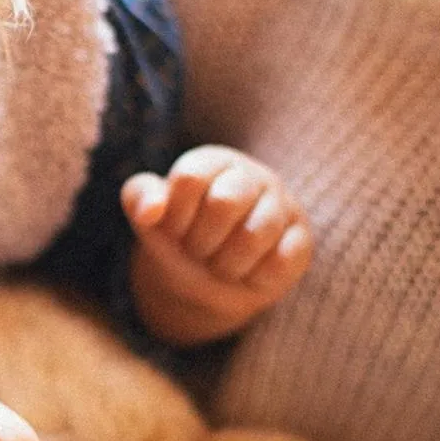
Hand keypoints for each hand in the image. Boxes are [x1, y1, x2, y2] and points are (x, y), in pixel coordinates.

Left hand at [121, 144, 312, 345]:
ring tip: (219, 265)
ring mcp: (281, 205)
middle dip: (200, 241)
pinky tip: (246, 273)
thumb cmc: (177, 236)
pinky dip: (255, 277)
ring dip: (226, 264)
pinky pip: (282, 261)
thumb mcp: (148, 215)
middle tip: (197, 251)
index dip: (175, 216)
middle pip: (224, 203)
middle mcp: (250, 175)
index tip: (173, 231)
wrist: (206, 279)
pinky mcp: (300, 239)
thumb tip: (153, 209)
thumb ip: (139, 198)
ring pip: (256, 234)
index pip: (189, 179)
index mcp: (211, 161)